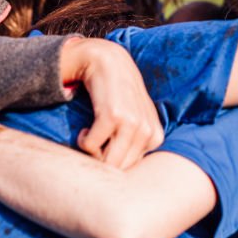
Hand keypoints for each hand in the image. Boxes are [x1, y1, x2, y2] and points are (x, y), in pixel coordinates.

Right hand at [61, 38, 162, 167]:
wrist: (107, 61)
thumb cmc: (119, 93)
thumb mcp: (137, 116)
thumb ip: (137, 141)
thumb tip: (123, 175)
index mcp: (155, 136)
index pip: (134, 169)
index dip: (114, 163)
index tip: (105, 149)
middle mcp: (147, 131)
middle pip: (120, 168)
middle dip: (102, 162)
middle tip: (94, 146)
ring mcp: (132, 124)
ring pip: (107, 161)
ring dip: (91, 154)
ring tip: (89, 138)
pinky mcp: (114, 116)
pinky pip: (91, 145)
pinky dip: (83, 141)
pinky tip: (84, 129)